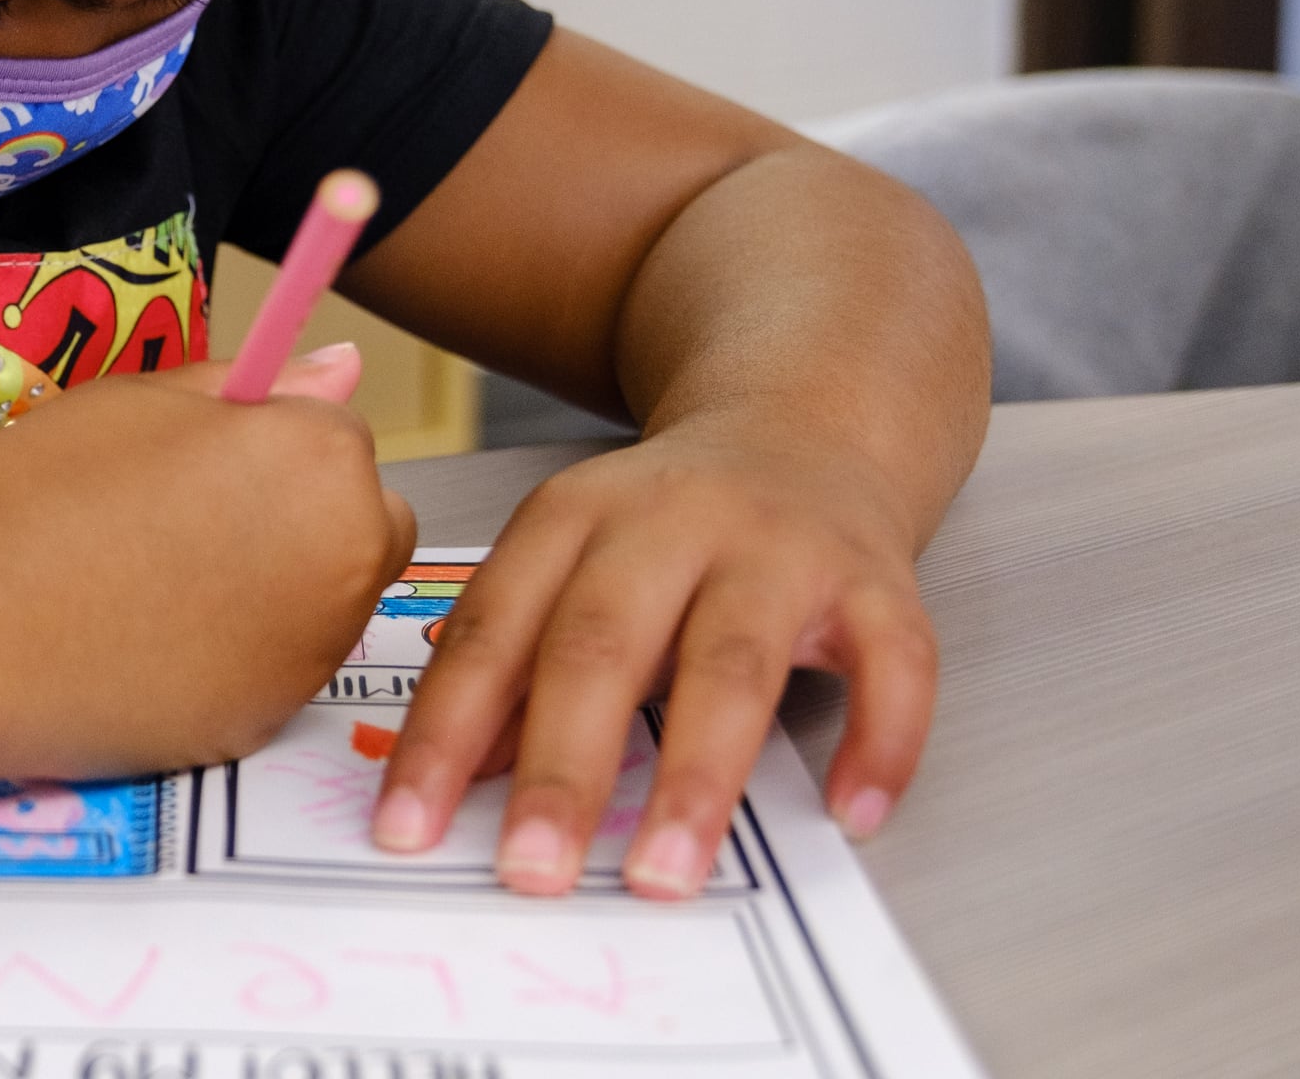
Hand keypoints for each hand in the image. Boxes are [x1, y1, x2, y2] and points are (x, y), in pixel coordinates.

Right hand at [0, 345, 415, 778]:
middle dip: (308, 522)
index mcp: (324, 463)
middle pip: (364, 531)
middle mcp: (347, 564)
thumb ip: (263, 385)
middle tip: (196, 524)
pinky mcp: (262, 725)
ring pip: (325, 609)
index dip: (272, 446)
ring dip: (277, 592)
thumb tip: (345, 369)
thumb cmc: (47, 484)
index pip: (344, 441)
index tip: (203, 462)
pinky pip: (271, 677)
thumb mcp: (151, 398)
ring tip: (160, 584)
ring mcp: (311, 655)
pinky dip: (232, 661)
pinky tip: (147, 645)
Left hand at [370, 423, 936, 896]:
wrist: (803, 424)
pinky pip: (892, 661)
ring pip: (733, 664)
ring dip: (695, 778)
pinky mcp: (878, 577)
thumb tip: (449, 776)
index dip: (445, 732)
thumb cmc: (671, 530)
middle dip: (562, 768)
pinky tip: (852, 814)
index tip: (406, 828)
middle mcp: (670, 521)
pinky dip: (879, 740)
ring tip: (662, 876)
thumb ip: (515, 662)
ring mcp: (778, 546)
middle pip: (603, 646)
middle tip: (530, 871)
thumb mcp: (571, 566)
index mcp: (572, 517)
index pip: (495, 632)